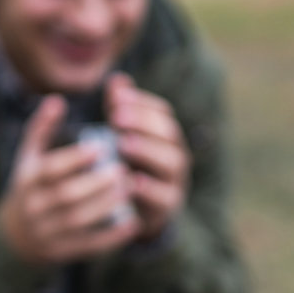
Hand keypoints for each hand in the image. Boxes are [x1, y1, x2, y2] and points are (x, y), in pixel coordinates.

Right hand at [0, 95, 140, 263]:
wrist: (15, 236)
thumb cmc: (30, 187)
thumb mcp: (29, 158)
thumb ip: (42, 129)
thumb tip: (57, 99)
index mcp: (28, 180)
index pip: (50, 169)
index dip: (75, 159)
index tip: (101, 147)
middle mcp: (35, 207)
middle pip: (66, 196)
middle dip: (97, 183)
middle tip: (123, 169)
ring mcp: (48, 231)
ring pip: (79, 220)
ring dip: (107, 205)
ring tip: (130, 189)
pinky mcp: (62, 251)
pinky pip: (88, 245)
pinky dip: (111, 236)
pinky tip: (132, 222)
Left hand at [109, 73, 188, 240]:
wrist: (138, 213)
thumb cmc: (130, 168)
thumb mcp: (122, 138)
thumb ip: (119, 111)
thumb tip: (117, 79)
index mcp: (166, 136)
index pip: (162, 112)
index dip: (142, 103)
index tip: (116, 97)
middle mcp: (176, 155)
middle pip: (169, 133)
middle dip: (143, 123)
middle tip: (116, 117)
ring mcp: (176, 181)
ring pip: (171, 162)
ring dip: (147, 150)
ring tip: (122, 144)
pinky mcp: (168, 206)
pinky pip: (164, 196)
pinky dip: (149, 188)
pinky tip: (130, 179)